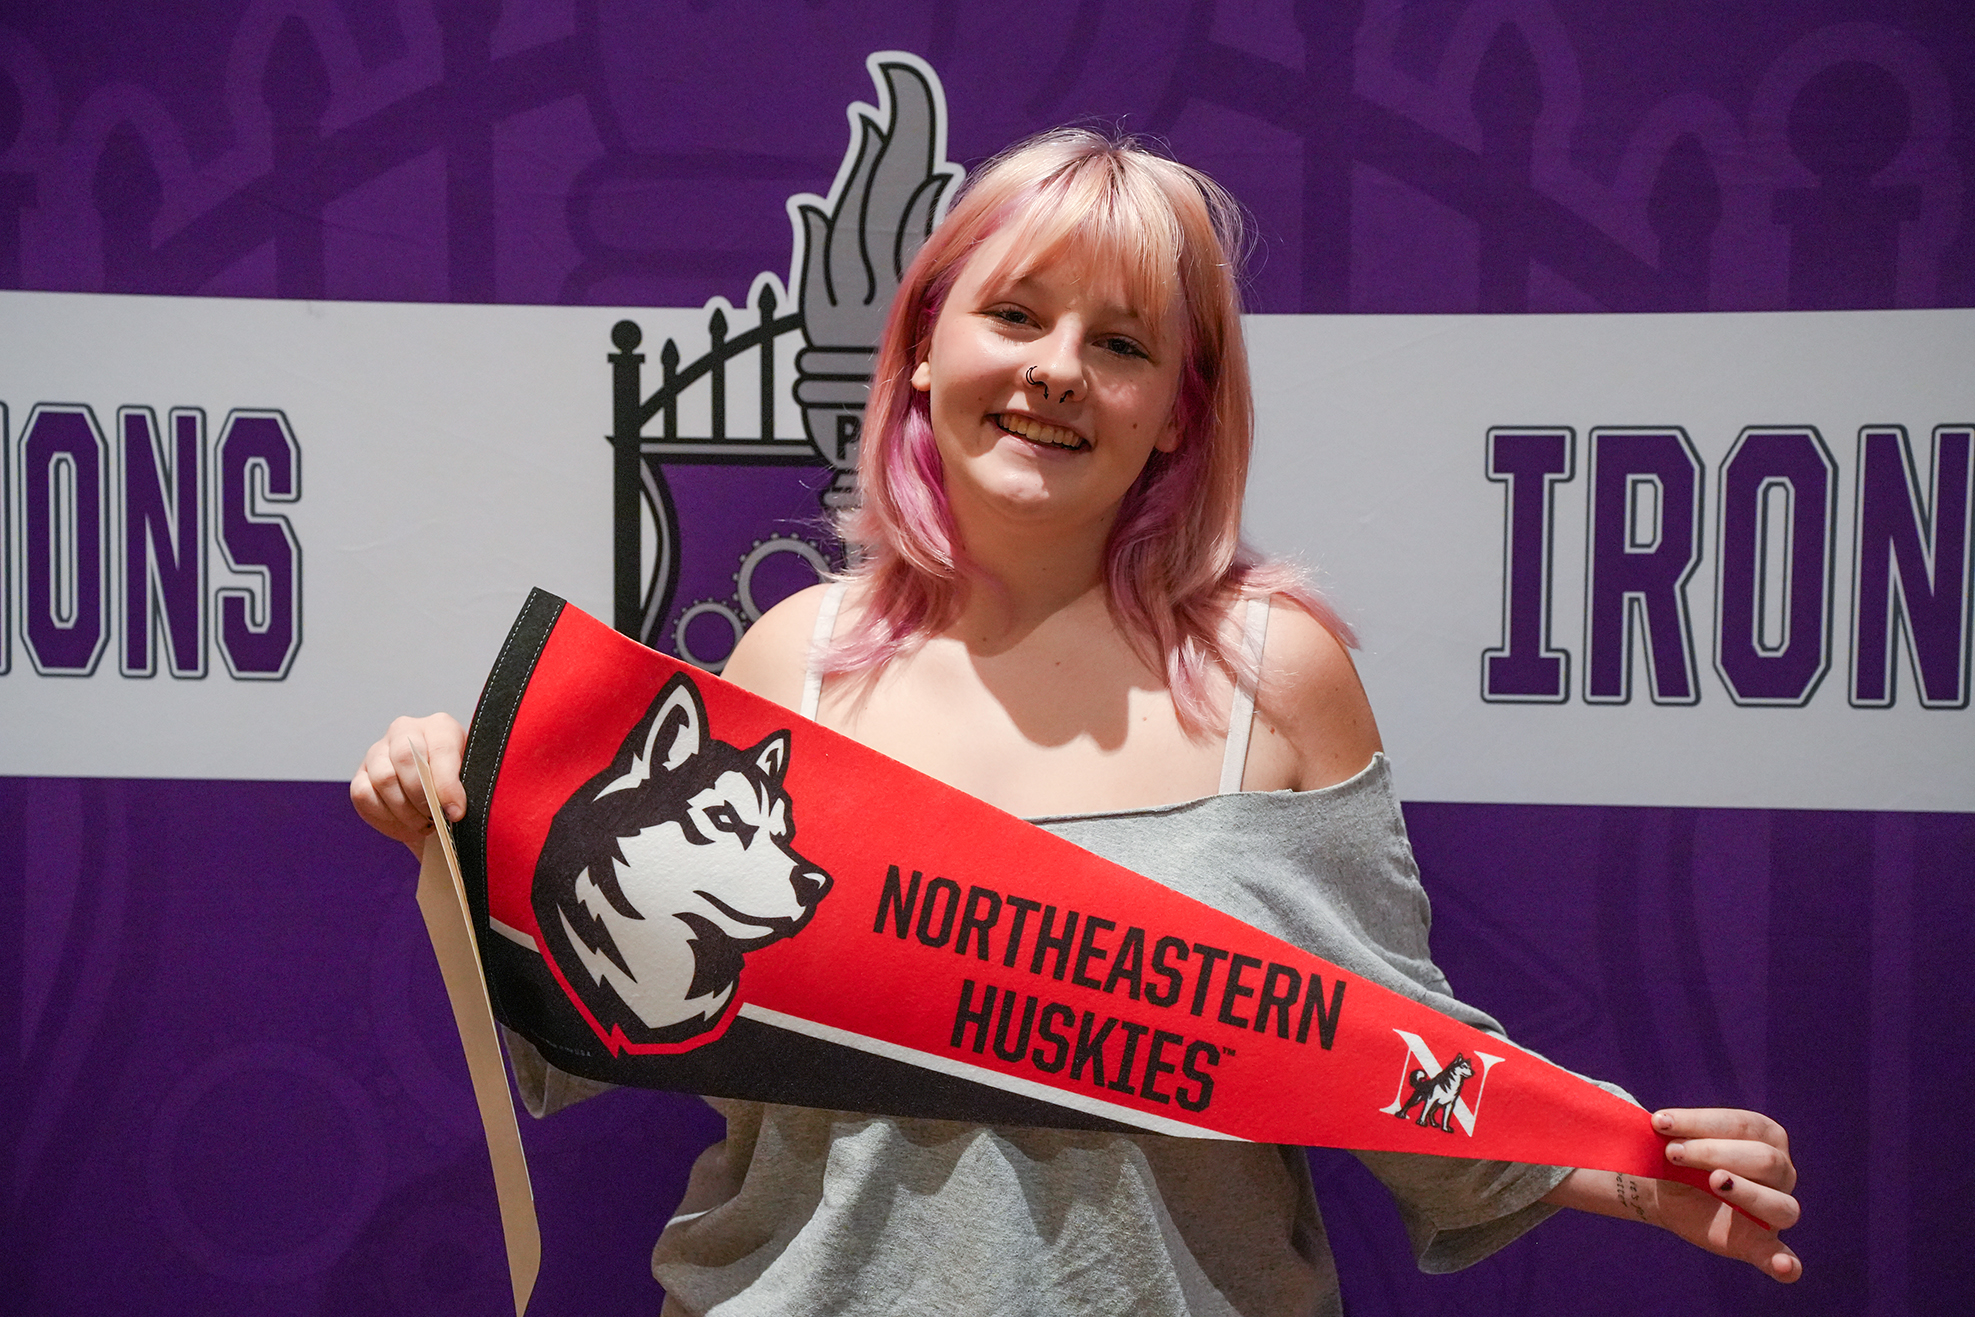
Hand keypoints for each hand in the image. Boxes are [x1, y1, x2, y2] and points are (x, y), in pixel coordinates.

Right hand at [350, 713, 466, 856]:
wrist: (435, 795)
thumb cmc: (455, 785)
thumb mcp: (468, 779)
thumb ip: (463, 787)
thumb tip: (453, 809)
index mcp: (439, 726)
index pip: (440, 748)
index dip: (446, 785)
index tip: (455, 812)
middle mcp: (405, 731)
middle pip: (405, 758)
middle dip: (422, 797)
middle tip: (435, 819)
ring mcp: (378, 751)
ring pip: (384, 778)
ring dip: (405, 811)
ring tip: (423, 824)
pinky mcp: (361, 774)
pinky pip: (364, 794)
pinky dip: (385, 817)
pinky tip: (404, 825)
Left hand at [1651, 1106, 1800, 1281]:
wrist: (1667, 1190)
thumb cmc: (1679, 1156)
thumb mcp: (1675, 1138)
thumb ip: (1672, 1130)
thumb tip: (1655, 1122)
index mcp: (1765, 1134)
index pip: (1741, 1124)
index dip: (1699, 1122)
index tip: (1659, 1123)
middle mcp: (1781, 1170)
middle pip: (1763, 1159)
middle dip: (1712, 1152)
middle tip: (1672, 1153)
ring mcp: (1777, 1208)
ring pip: (1779, 1204)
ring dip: (1747, 1192)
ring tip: (1715, 1181)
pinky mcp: (1761, 1244)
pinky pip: (1780, 1255)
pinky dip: (1785, 1263)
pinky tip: (1783, 1268)